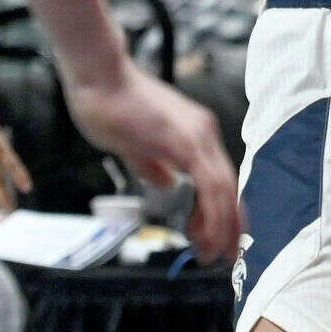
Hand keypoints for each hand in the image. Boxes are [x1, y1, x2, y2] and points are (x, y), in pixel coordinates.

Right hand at [63, 60, 238, 260]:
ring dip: (222, 225)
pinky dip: (212, 210)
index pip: (219, 178)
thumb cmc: (111, 106)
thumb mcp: (134, 144)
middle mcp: (204, 134)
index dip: (223, 210)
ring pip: (223, 188)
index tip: (222, 237)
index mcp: (195, 134)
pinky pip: (208, 181)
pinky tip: (206, 233)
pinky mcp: (185, 141)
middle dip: (230, 224)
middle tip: (229, 255)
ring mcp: (198, 135)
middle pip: (228, 186)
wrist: (100, 76)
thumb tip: (164, 183)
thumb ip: (152, 164)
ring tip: (217, 254)